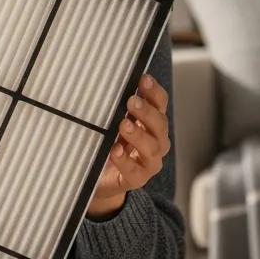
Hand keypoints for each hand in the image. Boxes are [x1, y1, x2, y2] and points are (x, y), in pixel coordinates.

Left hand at [86, 73, 169, 219]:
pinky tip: (115, 150)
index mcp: (151, 122)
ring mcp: (149, 161)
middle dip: (147, 112)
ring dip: (138, 134)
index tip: (143, 79)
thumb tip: (100, 83)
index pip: (159, 104)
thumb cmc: (107, 143)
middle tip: (132, 101)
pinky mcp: (137, 179)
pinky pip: (134, 170)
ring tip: (123, 125)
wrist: (101, 178)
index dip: (154, 91)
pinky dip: (124, 160)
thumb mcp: (110, 122)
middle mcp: (155, 141)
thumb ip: (112, 107)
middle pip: (159, 124)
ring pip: (151, 148)